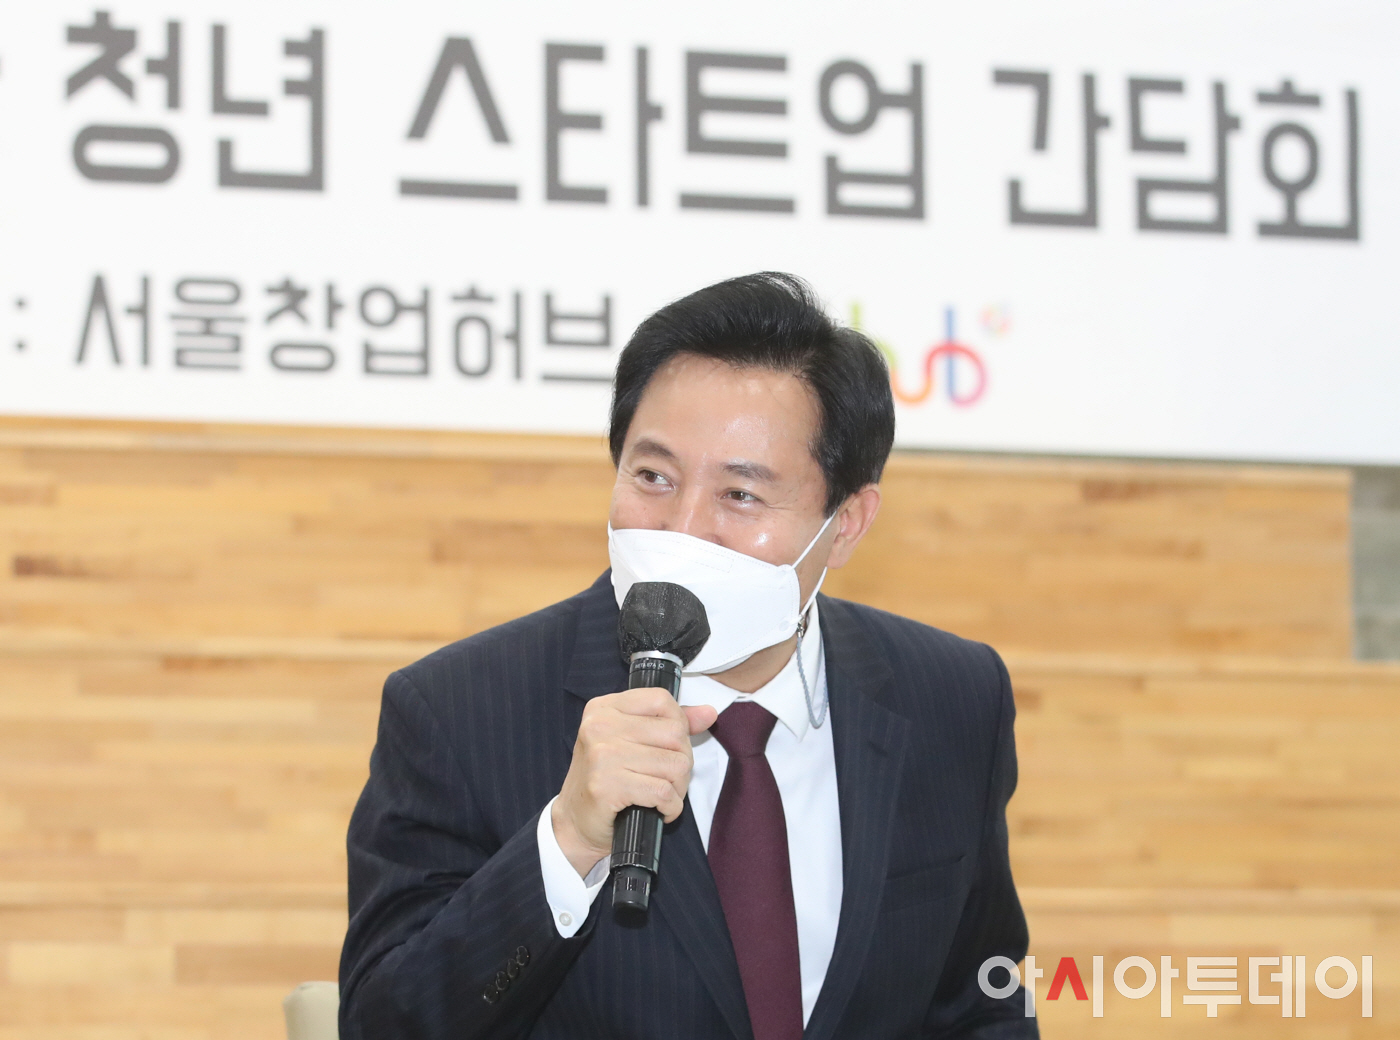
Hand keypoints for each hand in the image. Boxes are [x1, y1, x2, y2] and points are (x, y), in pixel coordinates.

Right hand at [552, 688, 717, 877]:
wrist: (574, 823)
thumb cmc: (606, 780)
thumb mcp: (631, 742)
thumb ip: (670, 724)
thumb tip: (709, 713)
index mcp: (604, 708)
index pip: (661, 700)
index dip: (677, 724)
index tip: (668, 746)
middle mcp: (600, 726)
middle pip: (675, 734)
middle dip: (681, 762)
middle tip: (665, 779)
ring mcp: (602, 755)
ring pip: (675, 765)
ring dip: (677, 788)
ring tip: (661, 795)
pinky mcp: (607, 786)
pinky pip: (664, 793)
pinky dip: (670, 807)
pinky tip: (658, 810)